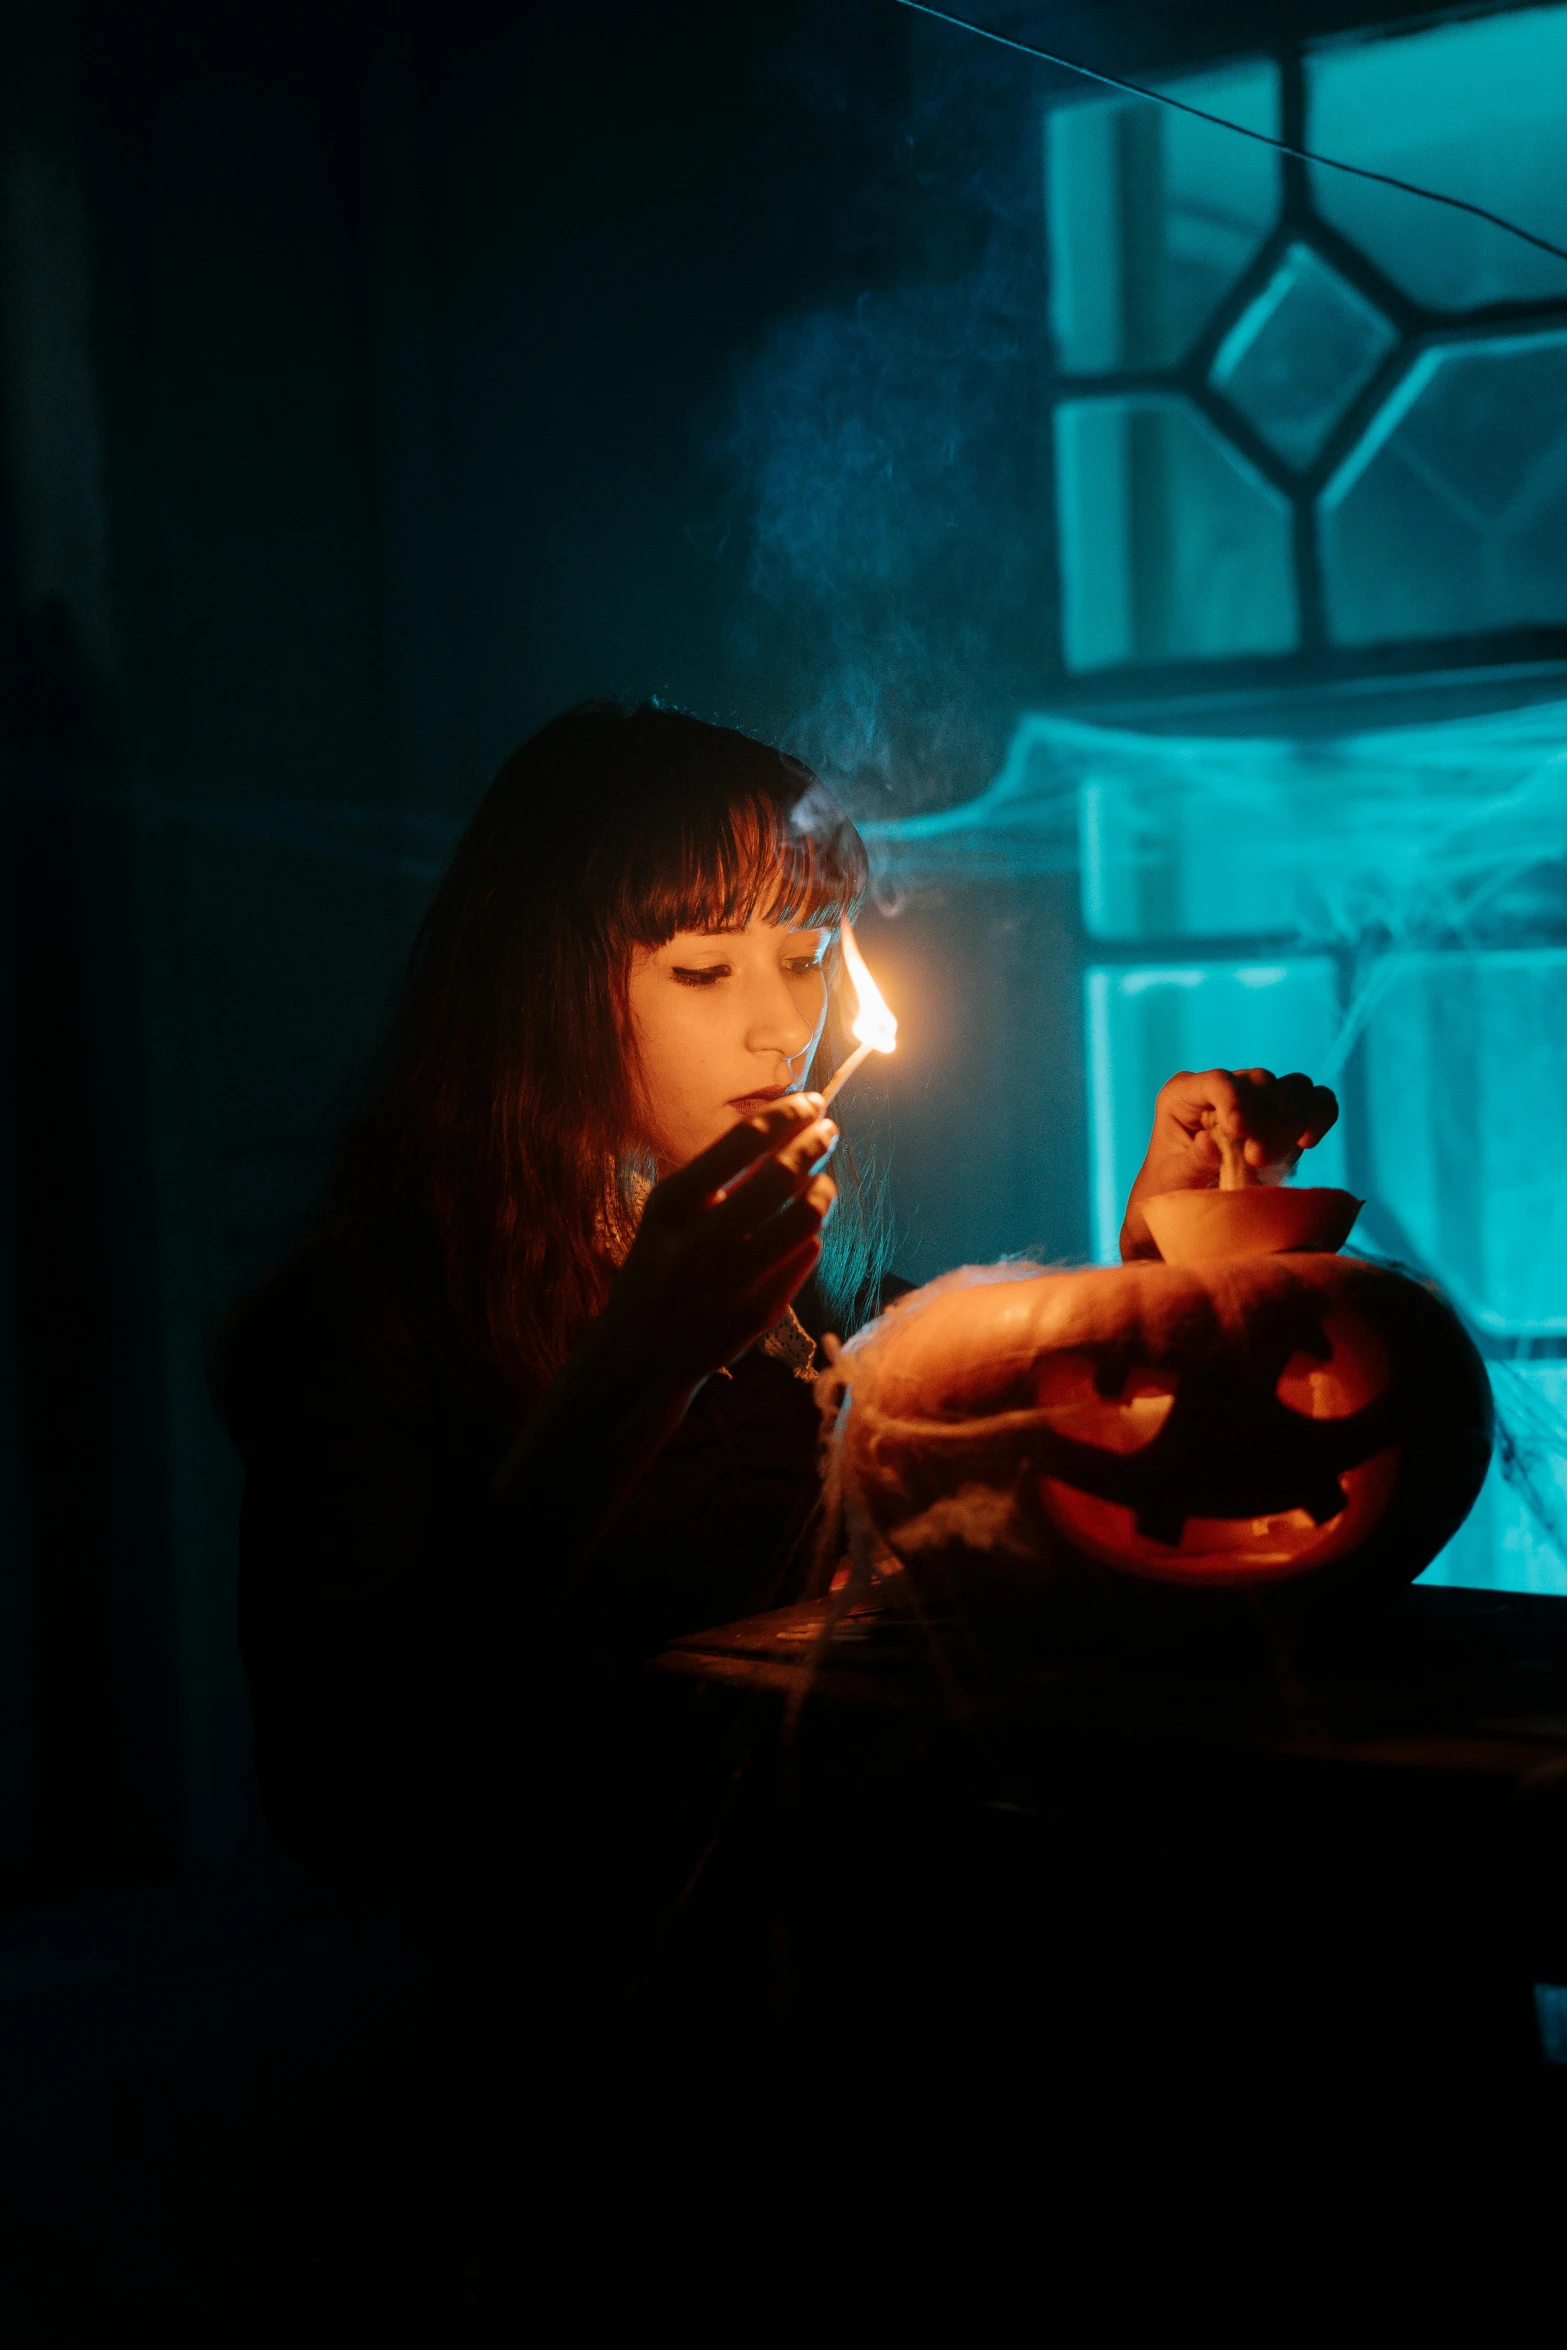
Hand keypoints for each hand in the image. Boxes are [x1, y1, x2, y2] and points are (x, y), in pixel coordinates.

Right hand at [600, 1094, 838, 1390]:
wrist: (639, 1355)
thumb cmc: (657, 1268)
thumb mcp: (665, 1216)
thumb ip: (714, 1177)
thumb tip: (782, 1130)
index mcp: (671, 1205)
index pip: (744, 1141)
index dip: (787, 1114)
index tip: (809, 1101)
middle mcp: (702, 1241)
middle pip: (782, 1174)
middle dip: (815, 1142)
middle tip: (828, 1129)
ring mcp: (734, 1280)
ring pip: (806, 1216)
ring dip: (823, 1187)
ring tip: (822, 1179)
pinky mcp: (761, 1311)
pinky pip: (806, 1256)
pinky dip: (811, 1233)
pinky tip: (805, 1225)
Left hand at [1121, 1067, 1337, 1261]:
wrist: (1191, 1211)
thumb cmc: (1173, 1190)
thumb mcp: (1174, 1179)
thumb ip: (1193, 1160)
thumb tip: (1210, 1143)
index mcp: (1185, 1094)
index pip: (1217, 1080)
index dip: (1234, 1099)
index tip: (1239, 1132)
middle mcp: (1224, 1088)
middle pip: (1261, 1081)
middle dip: (1266, 1119)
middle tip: (1257, 1160)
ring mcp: (1258, 1101)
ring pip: (1294, 1087)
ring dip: (1292, 1121)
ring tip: (1272, 1159)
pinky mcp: (1284, 1118)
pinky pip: (1317, 1101)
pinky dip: (1320, 1116)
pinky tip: (1306, 1143)